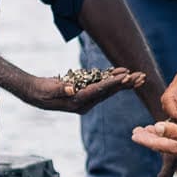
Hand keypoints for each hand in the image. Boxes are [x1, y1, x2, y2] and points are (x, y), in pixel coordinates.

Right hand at [18, 69, 143, 113]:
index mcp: (78, 103)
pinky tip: (123, 73)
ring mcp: (86, 99)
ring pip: (109, 89)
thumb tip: (71, 89)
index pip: (99, 91)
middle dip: (126, 84)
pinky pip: (102, 86)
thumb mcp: (47, 90)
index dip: (113, 83)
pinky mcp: (86, 93)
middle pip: (109, 92)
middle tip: (142, 76)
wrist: (35, 93)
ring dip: (124, 82)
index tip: (126, 76)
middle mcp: (85, 103)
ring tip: (139, 75)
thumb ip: (59, 89)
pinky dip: (113, 79)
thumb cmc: (40, 91)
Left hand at [132, 116, 176, 160]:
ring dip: (157, 136)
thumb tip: (156, 127)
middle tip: (135, 132)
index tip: (133, 133)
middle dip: (147, 138)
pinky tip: (170, 130)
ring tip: (148, 130)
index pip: (156, 143)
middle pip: (159, 144)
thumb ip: (174, 131)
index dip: (144, 138)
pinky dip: (169, 134)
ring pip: (168, 142)